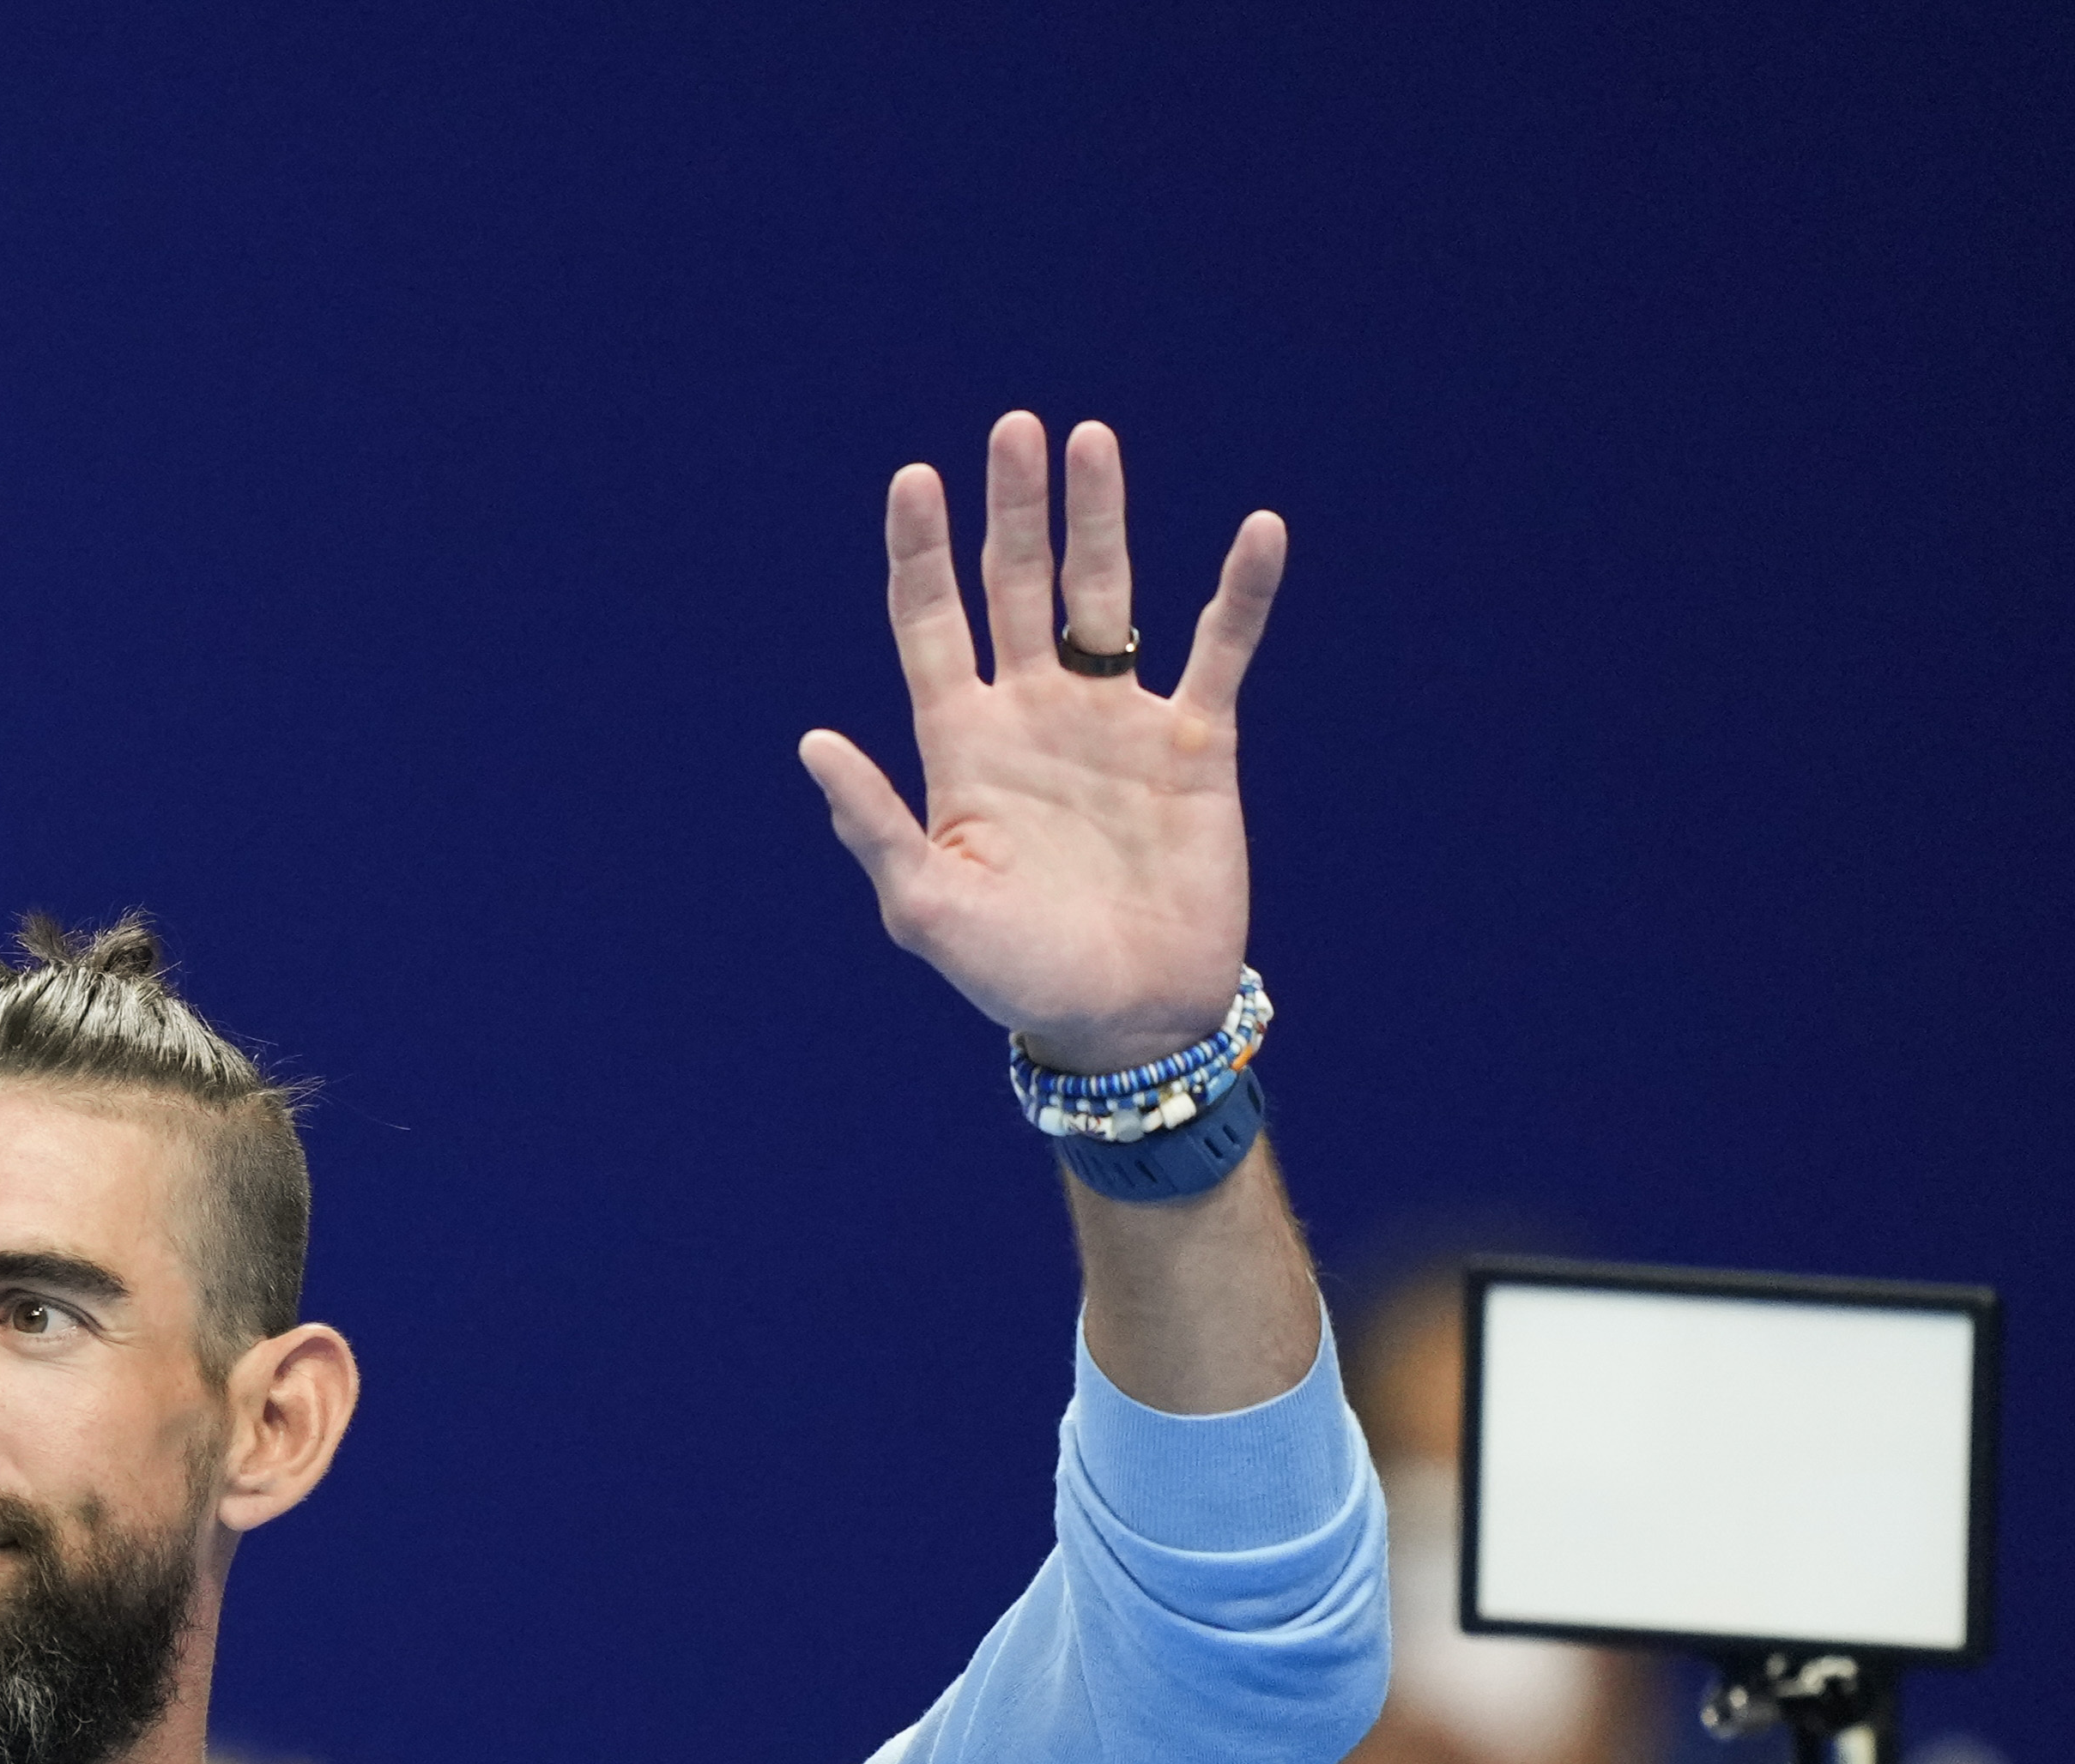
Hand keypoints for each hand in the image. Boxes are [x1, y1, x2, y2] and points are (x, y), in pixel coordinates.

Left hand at [801, 414, 1282, 1072]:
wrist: (1129, 1022)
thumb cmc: (1019, 976)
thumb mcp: (929, 910)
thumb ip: (876, 825)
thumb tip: (814, 743)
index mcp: (964, 746)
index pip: (932, 625)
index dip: (922, 552)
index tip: (915, 479)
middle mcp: (1037, 716)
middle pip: (1017, 585)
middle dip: (1014, 509)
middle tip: (1015, 429)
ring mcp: (1116, 724)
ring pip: (1105, 596)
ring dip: (1100, 520)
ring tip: (1092, 439)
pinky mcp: (1194, 747)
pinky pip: (1220, 651)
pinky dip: (1240, 593)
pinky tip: (1260, 531)